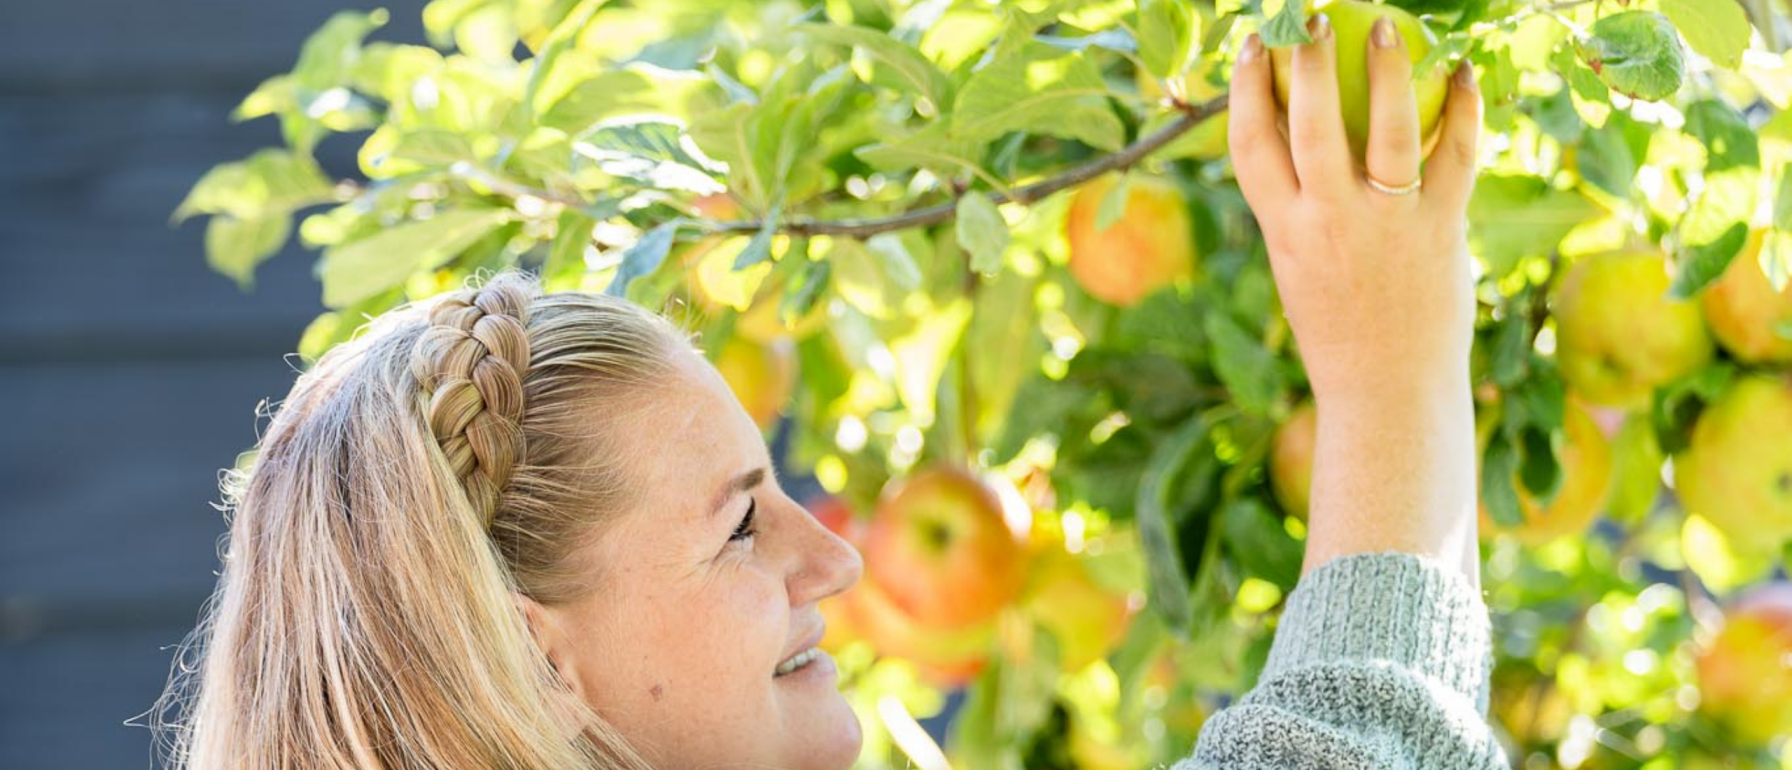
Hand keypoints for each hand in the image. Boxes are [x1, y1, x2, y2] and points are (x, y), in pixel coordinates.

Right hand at [1231, 16, 1484, 582]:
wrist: (1389, 394)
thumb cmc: (1341, 331)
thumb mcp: (1299, 269)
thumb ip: (1299, 211)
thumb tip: (1306, 143)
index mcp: (1284, 232)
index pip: (1250, 145)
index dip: (1247, 89)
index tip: (1252, 46)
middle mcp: (1329, 222)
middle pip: (1310, 123)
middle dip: (1306, 59)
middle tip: (1310, 12)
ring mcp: (1387, 224)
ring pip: (1384, 129)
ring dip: (1386, 70)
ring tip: (1389, 26)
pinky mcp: (1440, 230)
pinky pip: (1453, 156)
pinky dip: (1462, 109)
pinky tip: (1462, 72)